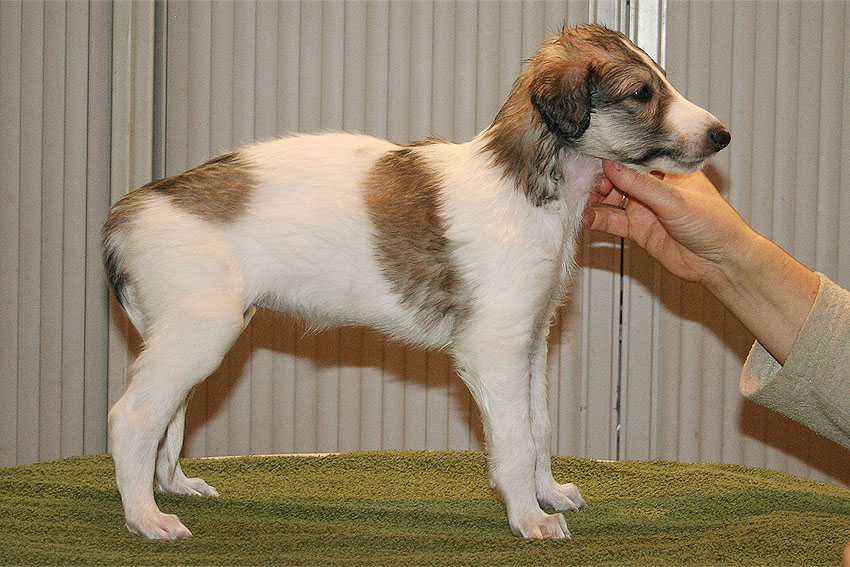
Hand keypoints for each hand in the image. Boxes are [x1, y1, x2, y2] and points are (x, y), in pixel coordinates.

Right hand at [586, 159, 818, 364]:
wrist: (722, 263)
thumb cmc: (714, 224)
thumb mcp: (675, 199)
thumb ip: (640, 184)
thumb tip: (611, 165)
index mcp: (668, 168)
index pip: (634, 157)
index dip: (612, 157)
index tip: (592, 158)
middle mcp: (654, 185)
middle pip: (618, 176)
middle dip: (598, 179)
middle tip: (583, 183)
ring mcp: (644, 207)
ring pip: (611, 198)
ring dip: (594, 199)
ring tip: (579, 200)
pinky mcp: (638, 229)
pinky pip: (612, 221)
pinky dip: (597, 219)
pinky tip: (586, 218)